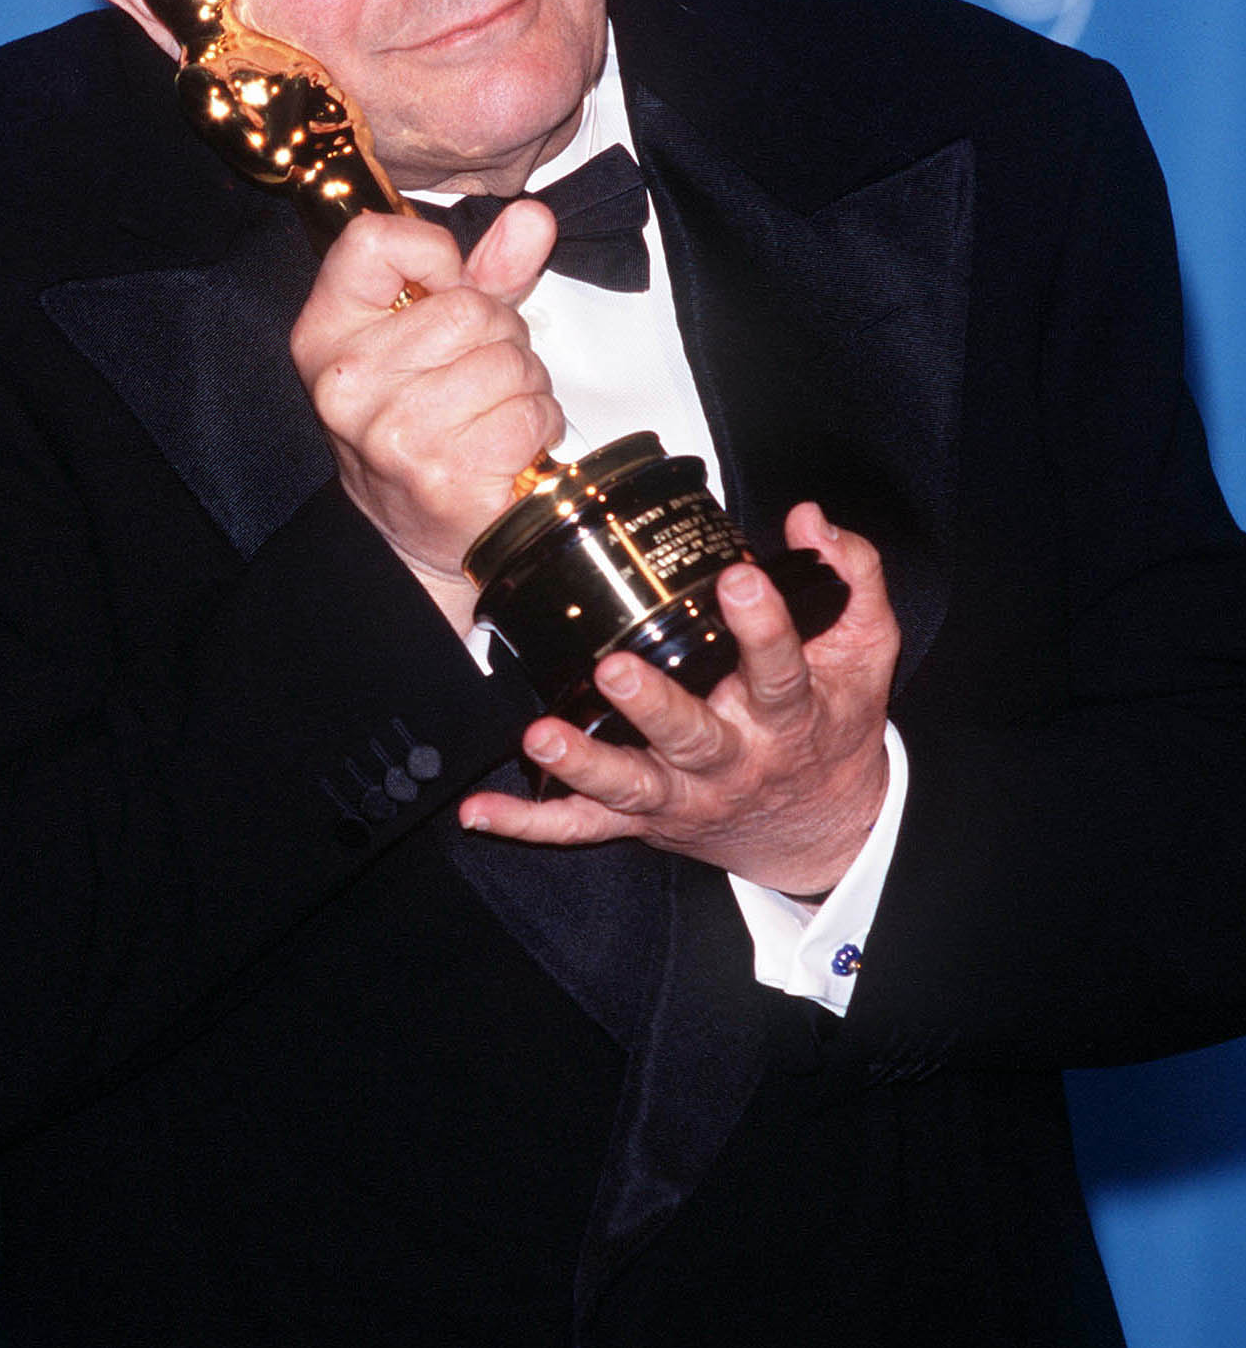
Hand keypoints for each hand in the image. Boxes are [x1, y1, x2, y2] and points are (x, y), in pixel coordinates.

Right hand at [290, 201, 562, 629]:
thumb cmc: (423, 424)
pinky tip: (509, 445)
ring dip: (524, 384)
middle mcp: (348, 381)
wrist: (412, 536)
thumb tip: (534, 218)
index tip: (445, 290)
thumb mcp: (437, 336)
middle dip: (500, 336)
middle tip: (480, 376)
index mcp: (326, 334)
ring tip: (493, 412)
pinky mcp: (445, 475)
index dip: (433, 255)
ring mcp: (394, 432)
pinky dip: (539, 424)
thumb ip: (485, 272)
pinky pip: (530, 411)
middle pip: (468, 307)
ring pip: (509, 359)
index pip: (372, 239)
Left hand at [460, 504, 899, 893]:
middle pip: (692, 737)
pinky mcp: (645, 821)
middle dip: (653, 706)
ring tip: (541, 737)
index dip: (763, 625)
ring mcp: (684, 796)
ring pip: (630, 785)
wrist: (824, 826)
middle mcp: (733, 759)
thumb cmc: (833, 726)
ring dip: (583, 765)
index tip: (740, 580)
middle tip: (617, 668)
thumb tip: (811, 519)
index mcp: (788, 714)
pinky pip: (581, 827)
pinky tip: (481, 811)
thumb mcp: (864, 651)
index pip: (779, 669)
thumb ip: (850, 578)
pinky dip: (528, 823)